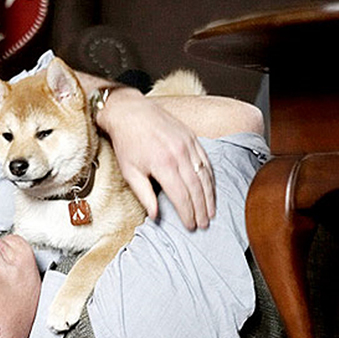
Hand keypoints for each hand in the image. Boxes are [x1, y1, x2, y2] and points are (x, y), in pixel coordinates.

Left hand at [96, 87, 215, 229]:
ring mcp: (188, 145)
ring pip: (205, 175)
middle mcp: (179, 155)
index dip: (187, 214)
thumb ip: (144, 196)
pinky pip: (206, 161)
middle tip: (204, 223)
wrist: (130, 112)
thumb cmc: (127, 142)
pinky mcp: (192, 138)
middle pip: (196, 188)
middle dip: (201, 209)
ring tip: (211, 211)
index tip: (190, 226)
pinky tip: (210, 188)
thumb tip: (155, 216)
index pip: (181, 196)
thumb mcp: (130, 172)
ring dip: (209, 195)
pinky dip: (210, 177)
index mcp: (163, 165)